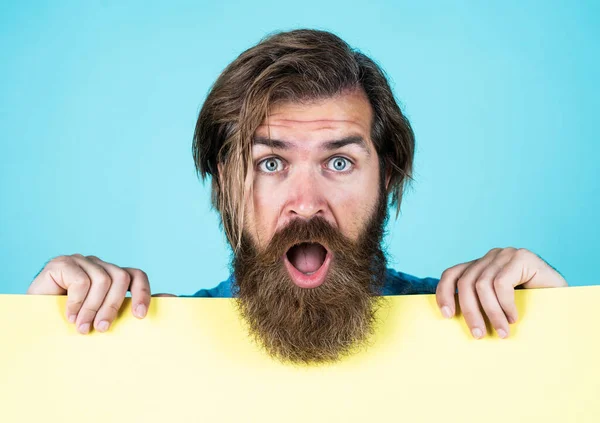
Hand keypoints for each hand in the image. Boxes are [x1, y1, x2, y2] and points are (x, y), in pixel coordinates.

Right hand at [27, 254, 151, 333]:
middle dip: (113, 307)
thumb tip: (173, 299)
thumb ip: (134, 307)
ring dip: (92, 309)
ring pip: (101, 281)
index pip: (137, 275)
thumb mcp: (107, 316)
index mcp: (113, 275)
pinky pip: (80, 280)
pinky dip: (76, 302)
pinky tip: (69, 316)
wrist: (36, 322)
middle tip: (102, 329)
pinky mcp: (61, 263)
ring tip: (82, 328)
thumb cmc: (74, 321)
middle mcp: (99, 265)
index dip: (142, 293)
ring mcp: (80, 261)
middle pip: (120, 278)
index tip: (140, 316)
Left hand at [435, 247, 567, 338]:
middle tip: (478, 335)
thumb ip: (479, 303)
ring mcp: (506, 254)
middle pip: (466, 282)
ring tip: (501, 332)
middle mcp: (491, 256)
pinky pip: (501, 283)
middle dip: (470, 311)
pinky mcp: (521, 257)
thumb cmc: (529, 306)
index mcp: (481, 265)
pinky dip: (505, 304)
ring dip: (491, 313)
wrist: (565, 299)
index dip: (444, 293)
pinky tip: (514, 317)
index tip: (447, 315)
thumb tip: (452, 321)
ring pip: (483, 285)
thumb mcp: (497, 304)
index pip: (452, 273)